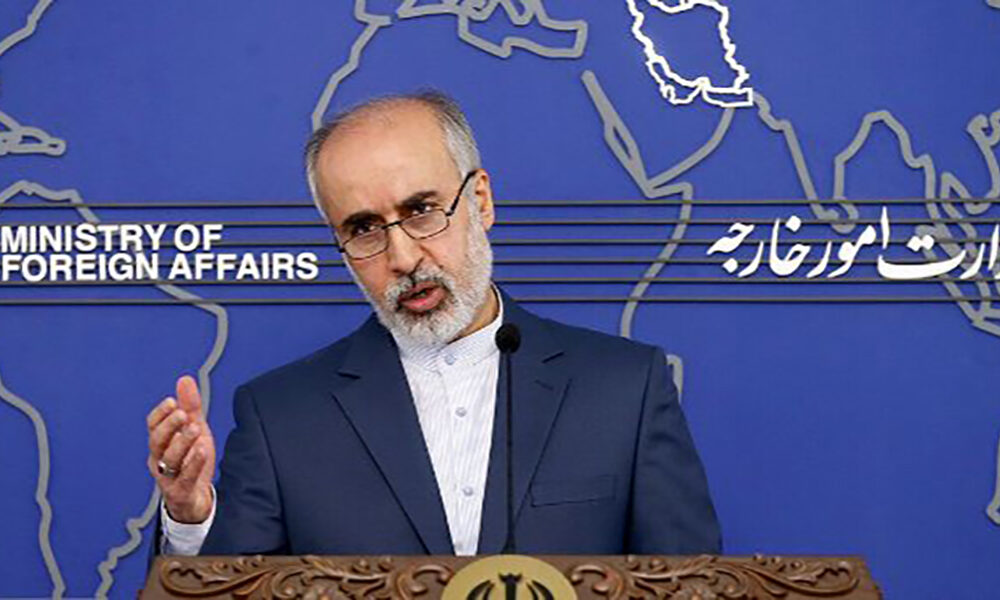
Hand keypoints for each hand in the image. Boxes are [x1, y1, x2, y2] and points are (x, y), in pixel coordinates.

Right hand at [146, 375, 215, 523]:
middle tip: (183, 414)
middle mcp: (159, 458)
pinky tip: (202, 451)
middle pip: (157, 440)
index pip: (152, 425)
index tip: (173, 402)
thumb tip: (185, 379)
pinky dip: (192, 463)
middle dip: (169, 425)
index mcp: (160, 442)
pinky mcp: (179, 490)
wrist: (194, 497)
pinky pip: (183, 477)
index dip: (161, 413)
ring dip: (182, 442)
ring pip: (169, 458)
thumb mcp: (194, 429)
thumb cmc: (190, 460)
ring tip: (196, 430)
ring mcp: (167, 476)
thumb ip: (190, 405)